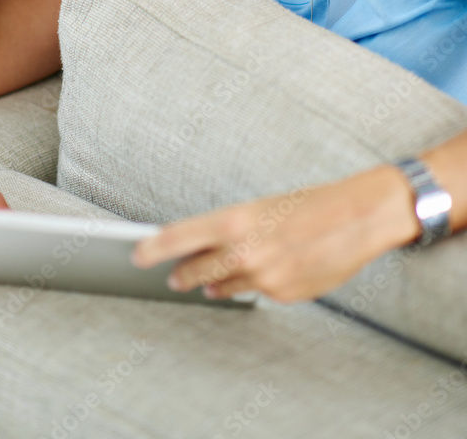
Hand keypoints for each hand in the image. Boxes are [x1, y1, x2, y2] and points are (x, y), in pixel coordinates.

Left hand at [132, 166, 419, 302]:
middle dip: (182, 274)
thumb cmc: (312, 203)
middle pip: (195, 271)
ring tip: (208, 282)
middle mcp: (246, 252)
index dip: (152, 248)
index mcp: (237, 220)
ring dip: (213, 284)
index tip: (137, 253)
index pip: (179, 237)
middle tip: (174, 275)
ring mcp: (265, 278)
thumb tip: (203, 246)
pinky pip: (256, 292)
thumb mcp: (263, 206)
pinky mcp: (284, 294)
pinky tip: (261, 273)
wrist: (359, 218)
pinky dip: (253, 284)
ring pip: (224, 287)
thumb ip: (231, 230)